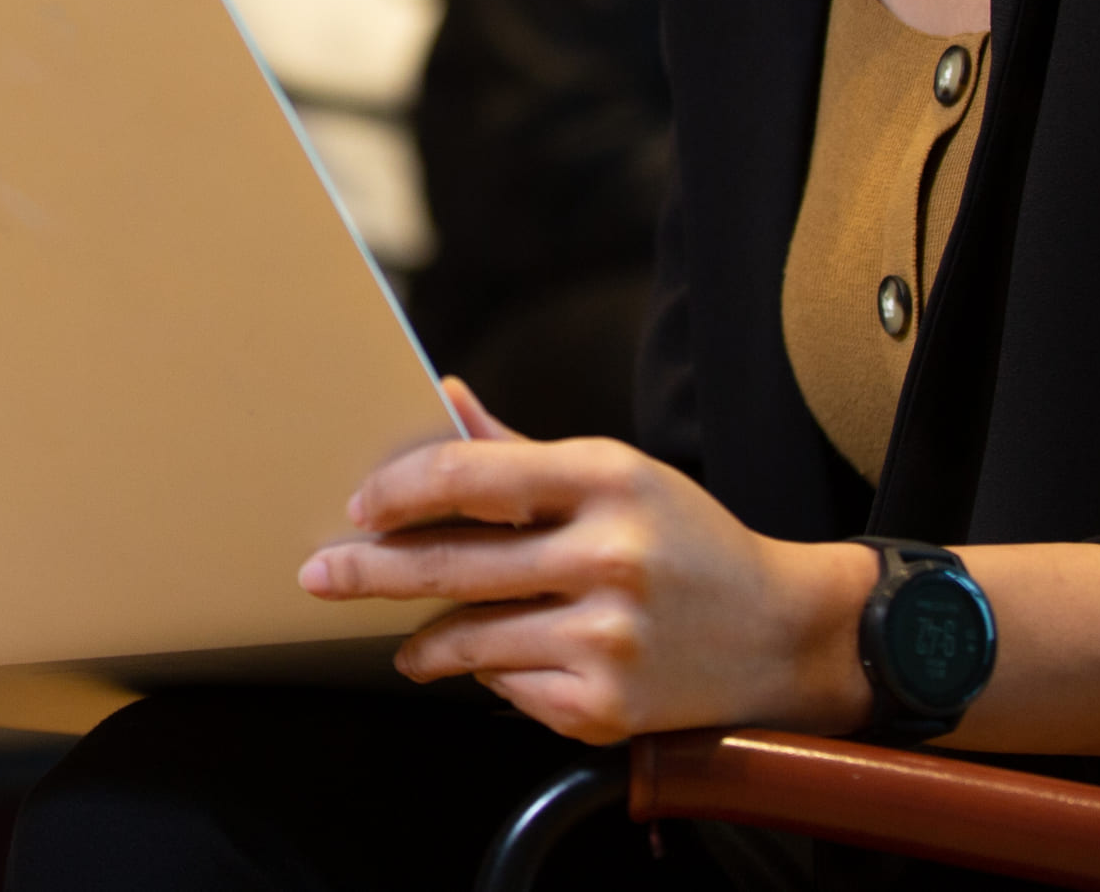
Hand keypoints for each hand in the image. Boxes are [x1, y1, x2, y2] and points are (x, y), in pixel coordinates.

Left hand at [295, 379, 871, 745]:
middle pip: (451, 565)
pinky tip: (503, 667)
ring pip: (470, 639)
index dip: (399, 491)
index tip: (360, 507)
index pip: (469, 476)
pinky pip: (509, 690)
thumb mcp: (618, 476)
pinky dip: (493, 679)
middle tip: (319, 573)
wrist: (781, 634)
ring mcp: (607, 636)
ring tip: (405, 641)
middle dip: (369, 571)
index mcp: (608, 479)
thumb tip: (441, 396)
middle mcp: (609, 555)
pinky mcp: (605, 704)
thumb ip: (519, 450)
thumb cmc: (687, 541)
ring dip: (423, 641)